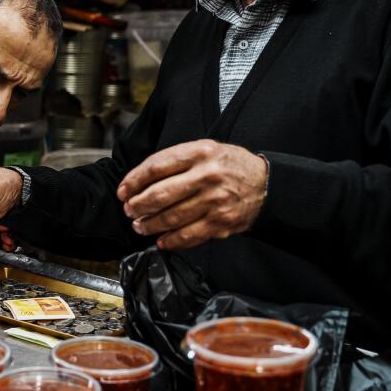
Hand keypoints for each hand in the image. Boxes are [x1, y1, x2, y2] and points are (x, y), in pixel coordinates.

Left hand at [117, 140, 267, 250]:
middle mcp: (207, 175)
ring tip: (141, 226)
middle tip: (130, 211)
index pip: (156, 167)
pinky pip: (189, 235)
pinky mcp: (222, 222)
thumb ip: (176, 160)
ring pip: (171, 217)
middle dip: (138, 205)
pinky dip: (171, 240)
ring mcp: (215, 200)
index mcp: (200, 152)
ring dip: (150, 224)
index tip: (123, 191)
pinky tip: (161, 241)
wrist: (267, 184)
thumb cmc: (229, 166)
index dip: (133, 181)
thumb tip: (140, 180)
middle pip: (160, 194)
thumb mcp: (206, 149)